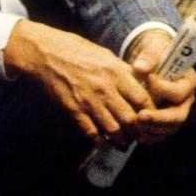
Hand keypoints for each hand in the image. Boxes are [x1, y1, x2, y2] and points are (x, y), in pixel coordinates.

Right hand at [4, 19, 155, 147]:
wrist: (44, 53)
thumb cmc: (75, 50)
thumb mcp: (104, 54)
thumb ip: (122, 70)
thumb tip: (139, 82)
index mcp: (115, 72)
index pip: (142, 98)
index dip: (150, 112)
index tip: (151, 117)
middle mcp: (104, 88)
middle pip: (131, 118)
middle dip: (139, 130)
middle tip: (141, 134)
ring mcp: (88, 101)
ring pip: (114, 130)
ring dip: (122, 139)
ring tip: (125, 140)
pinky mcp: (73, 110)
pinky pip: (92, 133)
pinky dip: (102, 143)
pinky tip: (106, 144)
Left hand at [127, 28, 195, 143]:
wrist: (153, 61)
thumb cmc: (157, 52)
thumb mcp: (155, 47)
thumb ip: (150, 56)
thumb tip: (140, 68)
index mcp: (189, 82)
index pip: (179, 92)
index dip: (164, 89)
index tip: (148, 81)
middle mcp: (186, 100)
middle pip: (178, 116)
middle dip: (159, 119)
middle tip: (140, 117)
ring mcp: (177, 111)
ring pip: (170, 128)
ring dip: (153, 130)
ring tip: (136, 125)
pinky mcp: (167, 120)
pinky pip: (162, 133)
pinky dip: (151, 136)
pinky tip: (138, 135)